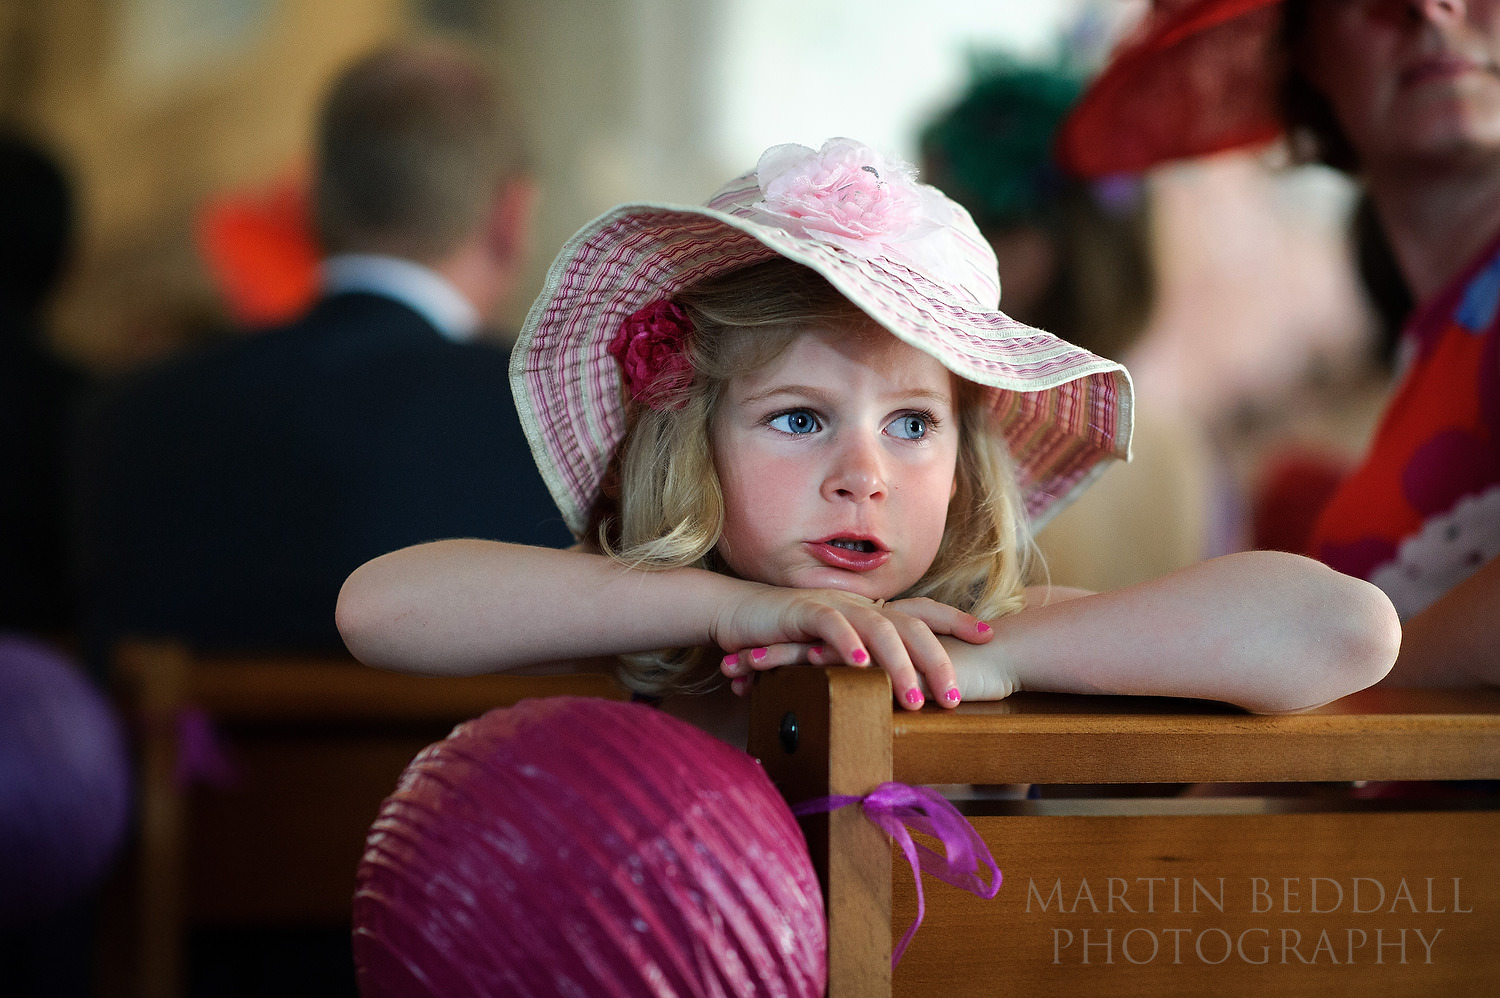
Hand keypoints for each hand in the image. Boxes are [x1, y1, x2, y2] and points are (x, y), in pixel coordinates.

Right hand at [712, 587, 992, 709]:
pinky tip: (862, 666)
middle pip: (910, 626)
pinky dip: (848, 644)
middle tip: (955, 697)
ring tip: (916, 698)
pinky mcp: (802, 611)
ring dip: (900, 663)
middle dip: (938, 659)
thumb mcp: (829, 654)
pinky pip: (831, 625)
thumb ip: (859, 666)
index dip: (956, 621)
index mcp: (869, 611)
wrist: (735, 613)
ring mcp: (833, 605)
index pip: (922, 612)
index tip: (990, 635)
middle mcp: (858, 604)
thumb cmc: (783, 638)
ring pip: (878, 628)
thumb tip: (890, 694)